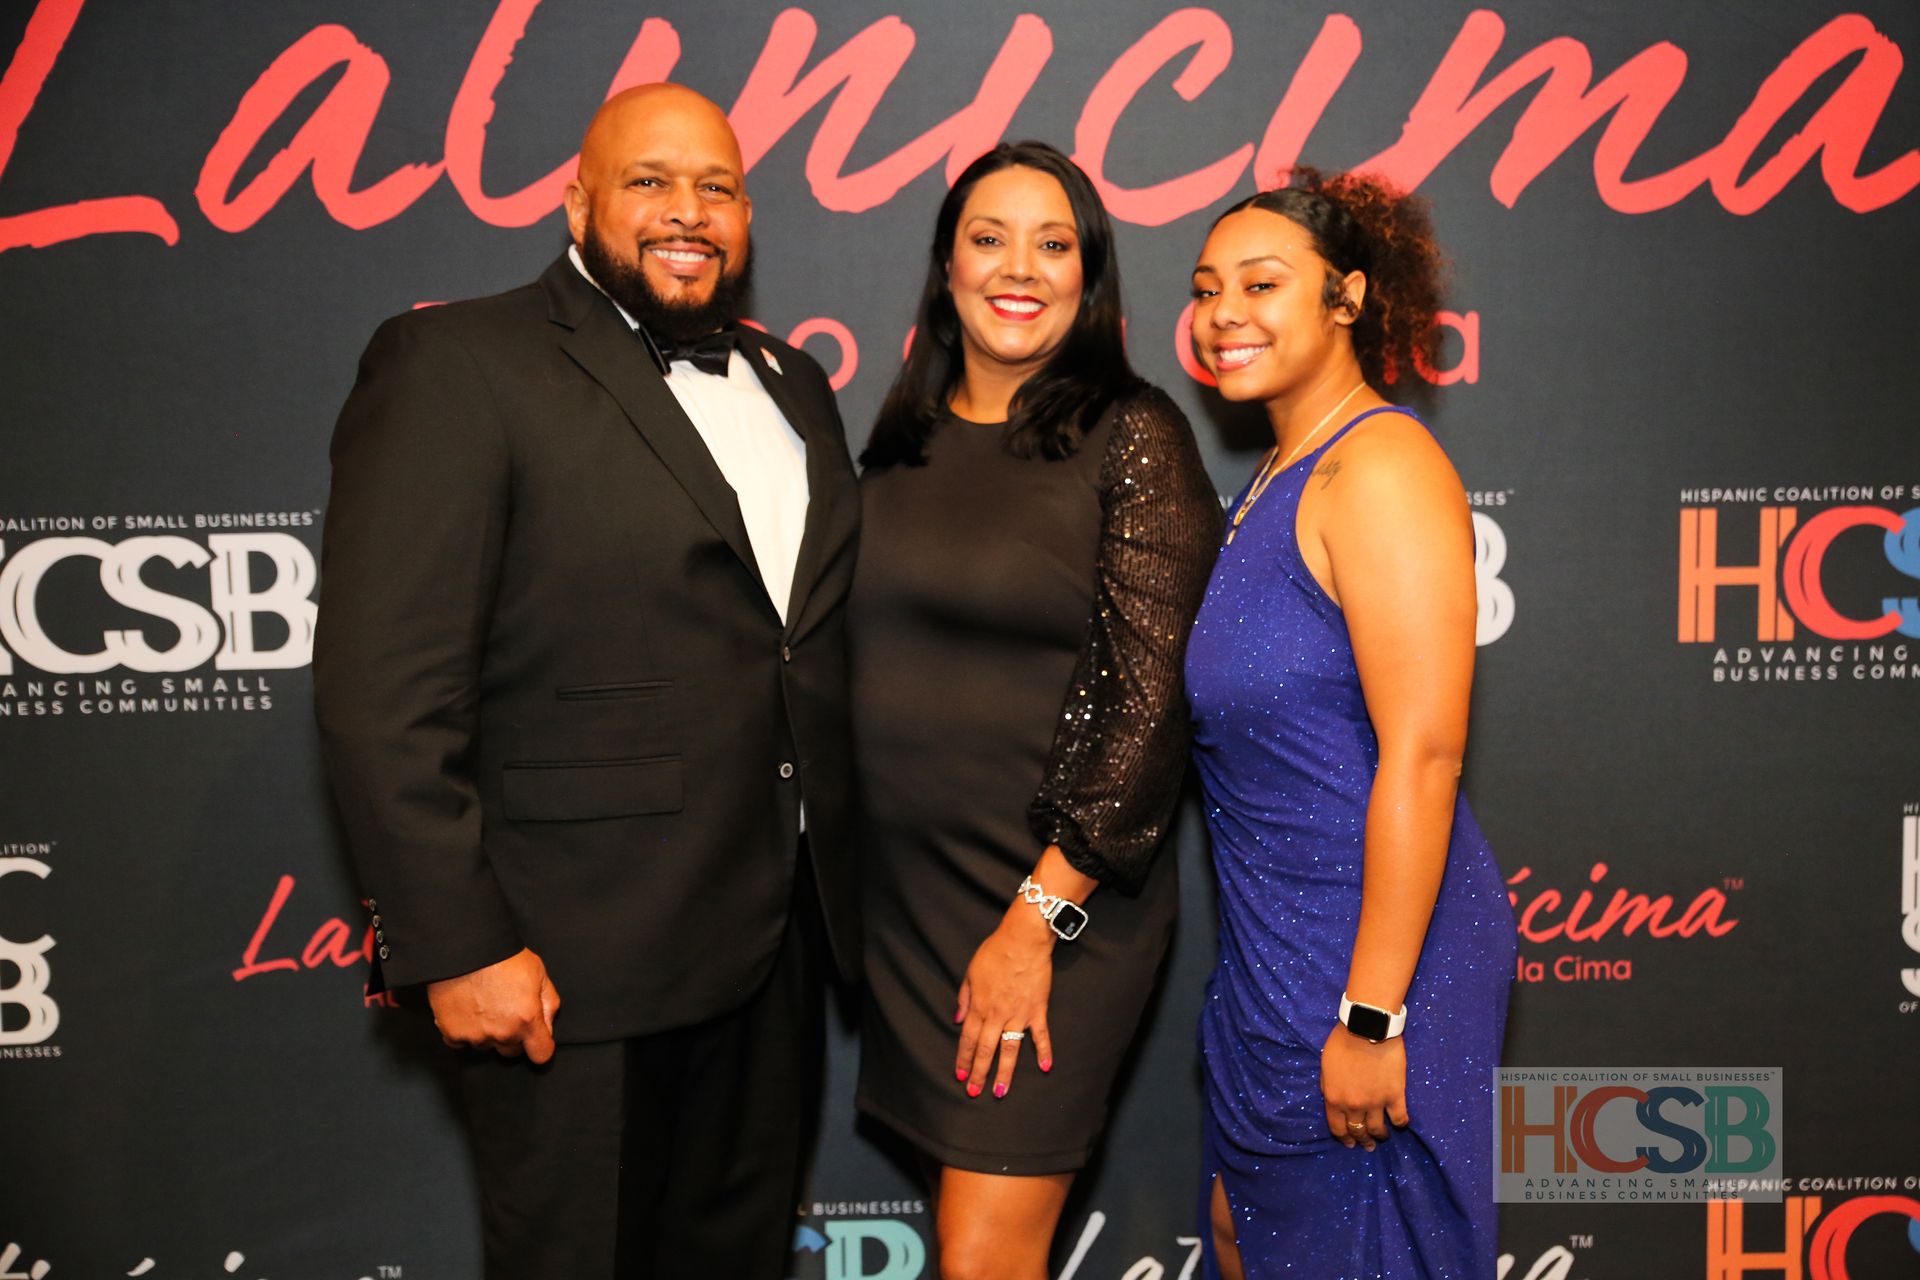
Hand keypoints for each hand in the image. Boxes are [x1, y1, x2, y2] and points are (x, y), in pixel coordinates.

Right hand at [427, 948, 561, 1062]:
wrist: (465, 948)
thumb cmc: (503, 957)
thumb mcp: (539, 973)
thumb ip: (549, 1004)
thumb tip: (547, 1026)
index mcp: (527, 1020)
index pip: (541, 1054)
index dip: (540, 1046)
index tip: (536, 1039)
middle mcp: (502, 1033)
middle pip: (512, 1051)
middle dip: (513, 1036)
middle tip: (506, 1011)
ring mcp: (475, 1035)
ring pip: (486, 1045)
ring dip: (487, 1032)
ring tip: (484, 1004)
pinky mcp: (452, 1033)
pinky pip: (460, 1042)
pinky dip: (463, 1030)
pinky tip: (466, 1010)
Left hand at [952, 905, 1055, 1098]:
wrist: (1023, 940)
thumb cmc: (995, 952)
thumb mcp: (970, 972)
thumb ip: (964, 998)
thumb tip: (957, 1019)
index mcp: (979, 1006)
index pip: (967, 1039)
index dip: (963, 1059)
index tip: (960, 1076)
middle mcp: (997, 1015)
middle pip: (986, 1050)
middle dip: (979, 1073)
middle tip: (975, 1093)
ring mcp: (1019, 1015)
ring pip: (1010, 1049)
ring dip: (1005, 1072)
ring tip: (1001, 1091)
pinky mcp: (1037, 1010)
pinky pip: (1041, 1035)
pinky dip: (1044, 1051)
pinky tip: (1045, 1068)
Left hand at [1320, 1025, 1408, 1149]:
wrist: (1367, 1028)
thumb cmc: (1342, 1042)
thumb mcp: (1325, 1067)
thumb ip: (1328, 1087)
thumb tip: (1333, 1101)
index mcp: (1334, 1098)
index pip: (1337, 1128)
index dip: (1344, 1138)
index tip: (1349, 1144)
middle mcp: (1354, 1105)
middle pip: (1358, 1131)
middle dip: (1362, 1141)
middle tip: (1367, 1145)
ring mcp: (1376, 1102)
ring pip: (1378, 1130)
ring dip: (1379, 1136)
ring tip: (1382, 1137)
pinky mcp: (1395, 1095)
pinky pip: (1399, 1118)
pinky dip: (1400, 1124)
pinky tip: (1399, 1124)